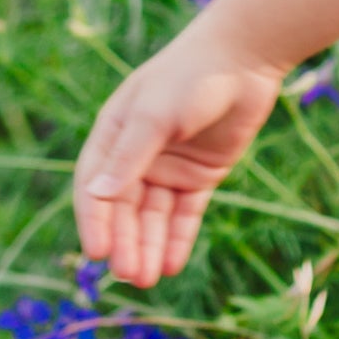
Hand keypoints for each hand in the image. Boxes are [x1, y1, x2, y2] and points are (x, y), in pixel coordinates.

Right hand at [73, 30, 290, 286]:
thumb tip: (98, 195)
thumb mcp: (155, 115)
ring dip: (150, 246)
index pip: (94, 188)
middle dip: (127, 242)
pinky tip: (172, 264)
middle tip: (131, 275)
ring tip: (149, 279)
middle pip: (126, 209)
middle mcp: (137, 156)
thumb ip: (129, 156)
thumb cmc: (190, 77)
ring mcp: (169, 167)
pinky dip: (178, 238)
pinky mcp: (200, 176)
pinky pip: (184, 214)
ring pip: (154, 217)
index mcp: (113, 136)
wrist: (244, 59)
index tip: (98, 252)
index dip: (95, 221)